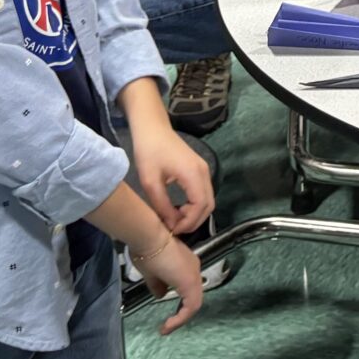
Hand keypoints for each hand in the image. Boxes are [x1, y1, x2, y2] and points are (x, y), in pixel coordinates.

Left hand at [131, 121, 214, 237]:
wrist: (153, 129)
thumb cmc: (149, 152)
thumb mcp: (150, 181)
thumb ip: (162, 205)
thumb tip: (171, 225)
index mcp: (193, 174)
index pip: (201, 205)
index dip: (189, 222)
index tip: (173, 230)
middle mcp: (204, 172)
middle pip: (209, 205)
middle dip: (194, 221)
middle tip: (175, 229)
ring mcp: (204, 170)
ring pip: (208, 200)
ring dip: (195, 214)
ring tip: (175, 220)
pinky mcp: (199, 169)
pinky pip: (203, 193)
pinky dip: (195, 205)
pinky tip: (179, 208)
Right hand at [135, 231, 204, 334]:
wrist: (149, 237)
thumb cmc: (147, 250)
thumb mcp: (151, 273)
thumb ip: (158, 285)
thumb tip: (160, 295)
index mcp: (184, 265)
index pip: (186, 286)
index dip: (179, 302)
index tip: (167, 314)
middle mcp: (192, 269)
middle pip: (192, 296)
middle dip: (181, 313)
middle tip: (168, 324)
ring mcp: (193, 275)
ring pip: (194, 303)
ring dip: (181, 318)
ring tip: (167, 327)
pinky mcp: (190, 282)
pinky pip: (191, 306)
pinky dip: (181, 318)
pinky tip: (168, 325)